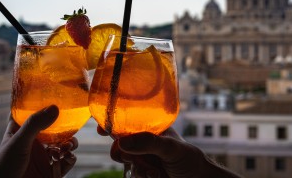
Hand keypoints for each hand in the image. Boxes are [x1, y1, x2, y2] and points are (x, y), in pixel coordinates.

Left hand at [0, 105, 77, 177]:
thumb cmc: (3, 169)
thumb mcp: (18, 142)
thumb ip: (35, 125)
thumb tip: (55, 107)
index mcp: (20, 132)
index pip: (29, 113)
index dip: (39, 104)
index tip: (53, 94)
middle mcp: (33, 142)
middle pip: (53, 127)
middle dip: (65, 125)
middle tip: (71, 123)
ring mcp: (43, 156)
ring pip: (63, 143)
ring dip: (70, 142)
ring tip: (69, 145)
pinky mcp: (51, 170)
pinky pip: (67, 161)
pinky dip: (70, 158)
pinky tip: (67, 157)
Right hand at [98, 126, 240, 177]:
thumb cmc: (190, 158)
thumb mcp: (171, 147)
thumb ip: (149, 142)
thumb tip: (123, 141)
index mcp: (150, 127)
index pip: (128, 120)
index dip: (112, 122)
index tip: (102, 129)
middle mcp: (144, 141)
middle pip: (120, 143)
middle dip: (124, 152)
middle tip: (132, 158)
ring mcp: (143, 157)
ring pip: (125, 161)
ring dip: (138, 167)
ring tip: (155, 171)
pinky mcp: (143, 172)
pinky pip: (132, 173)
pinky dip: (141, 175)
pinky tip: (155, 176)